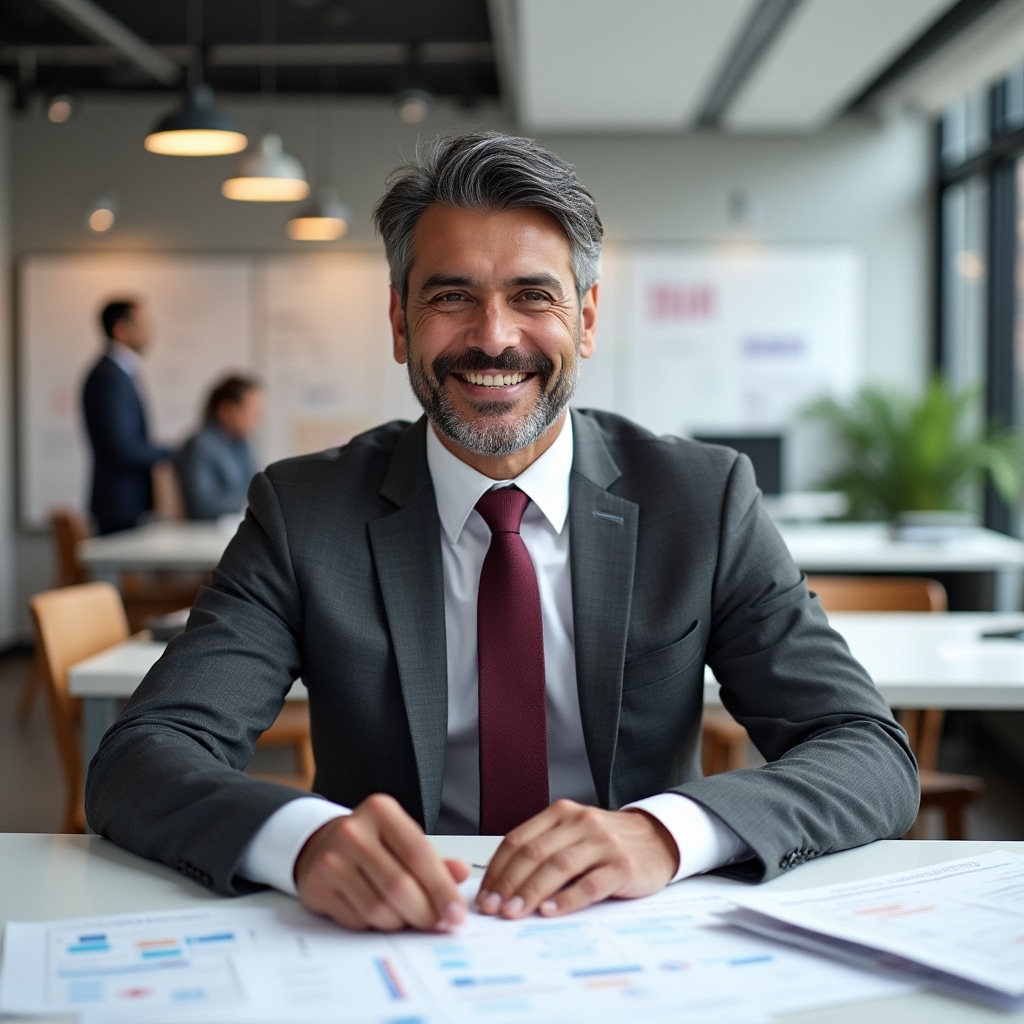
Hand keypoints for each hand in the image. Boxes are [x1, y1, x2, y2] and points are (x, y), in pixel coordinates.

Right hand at [294, 793, 469, 931]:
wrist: (321, 844)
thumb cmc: (370, 843)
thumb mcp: (402, 840)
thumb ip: (433, 860)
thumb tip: (461, 874)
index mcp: (381, 811)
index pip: (419, 854)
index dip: (441, 888)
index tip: (456, 914)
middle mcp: (353, 831)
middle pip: (399, 885)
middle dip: (425, 913)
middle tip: (437, 925)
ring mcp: (331, 858)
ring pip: (378, 908)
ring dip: (400, 922)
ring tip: (408, 918)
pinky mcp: (316, 886)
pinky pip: (356, 920)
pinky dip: (375, 926)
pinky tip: (380, 915)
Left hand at [477, 800, 678, 919]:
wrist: (658, 838)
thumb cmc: (607, 842)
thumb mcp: (573, 834)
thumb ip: (544, 850)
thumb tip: (503, 885)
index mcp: (562, 814)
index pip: (519, 839)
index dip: (498, 869)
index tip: (485, 894)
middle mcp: (580, 823)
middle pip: (535, 853)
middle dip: (509, 883)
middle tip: (493, 908)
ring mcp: (603, 843)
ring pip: (559, 866)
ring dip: (531, 892)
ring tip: (514, 913)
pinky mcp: (623, 866)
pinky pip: (590, 884)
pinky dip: (567, 899)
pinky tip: (550, 911)